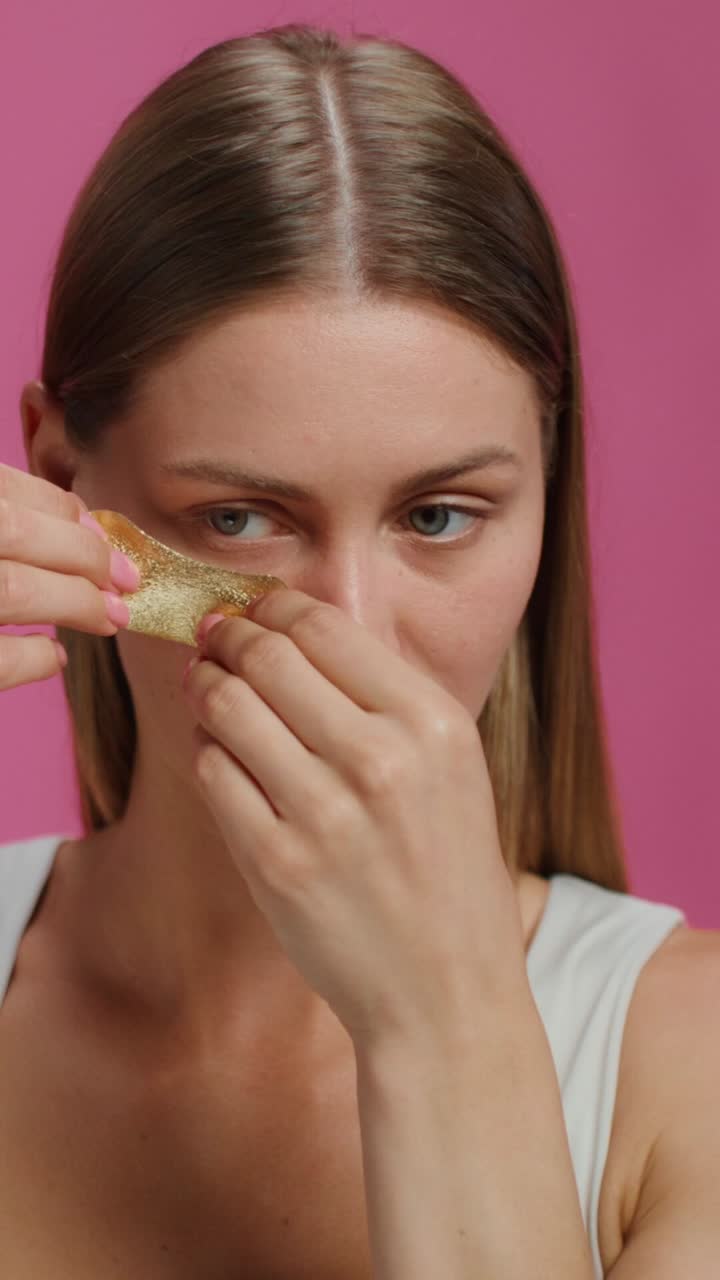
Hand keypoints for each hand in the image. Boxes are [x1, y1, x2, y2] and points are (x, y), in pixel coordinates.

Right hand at [0, 463, 139, 689]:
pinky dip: (35, 659)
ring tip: (111, 618)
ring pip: (14, 590)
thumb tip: (88, 531)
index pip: (6, 488)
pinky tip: (54, 655)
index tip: (104, 537)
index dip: (63, 511)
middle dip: (84, 556)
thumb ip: (11, 521)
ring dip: (76, 603)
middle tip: (128, 582)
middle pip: (15, 531)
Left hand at [182, 589, 526, 1049]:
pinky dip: (209, 752)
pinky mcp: (276, 864)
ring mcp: (325, 815)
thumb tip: (296, 628)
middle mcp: (381, 759)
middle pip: (267, 657)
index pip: (325, 627)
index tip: (254, 609)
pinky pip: (213, 773)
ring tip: (208, 688)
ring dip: (207, 688)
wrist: (446, 991)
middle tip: (213, 637)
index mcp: (434, 723)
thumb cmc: (448, 872)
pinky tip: (223, 754)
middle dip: (227, 637)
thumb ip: (386, 696)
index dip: (273, 607)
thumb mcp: (453, 766)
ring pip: (228, 707)